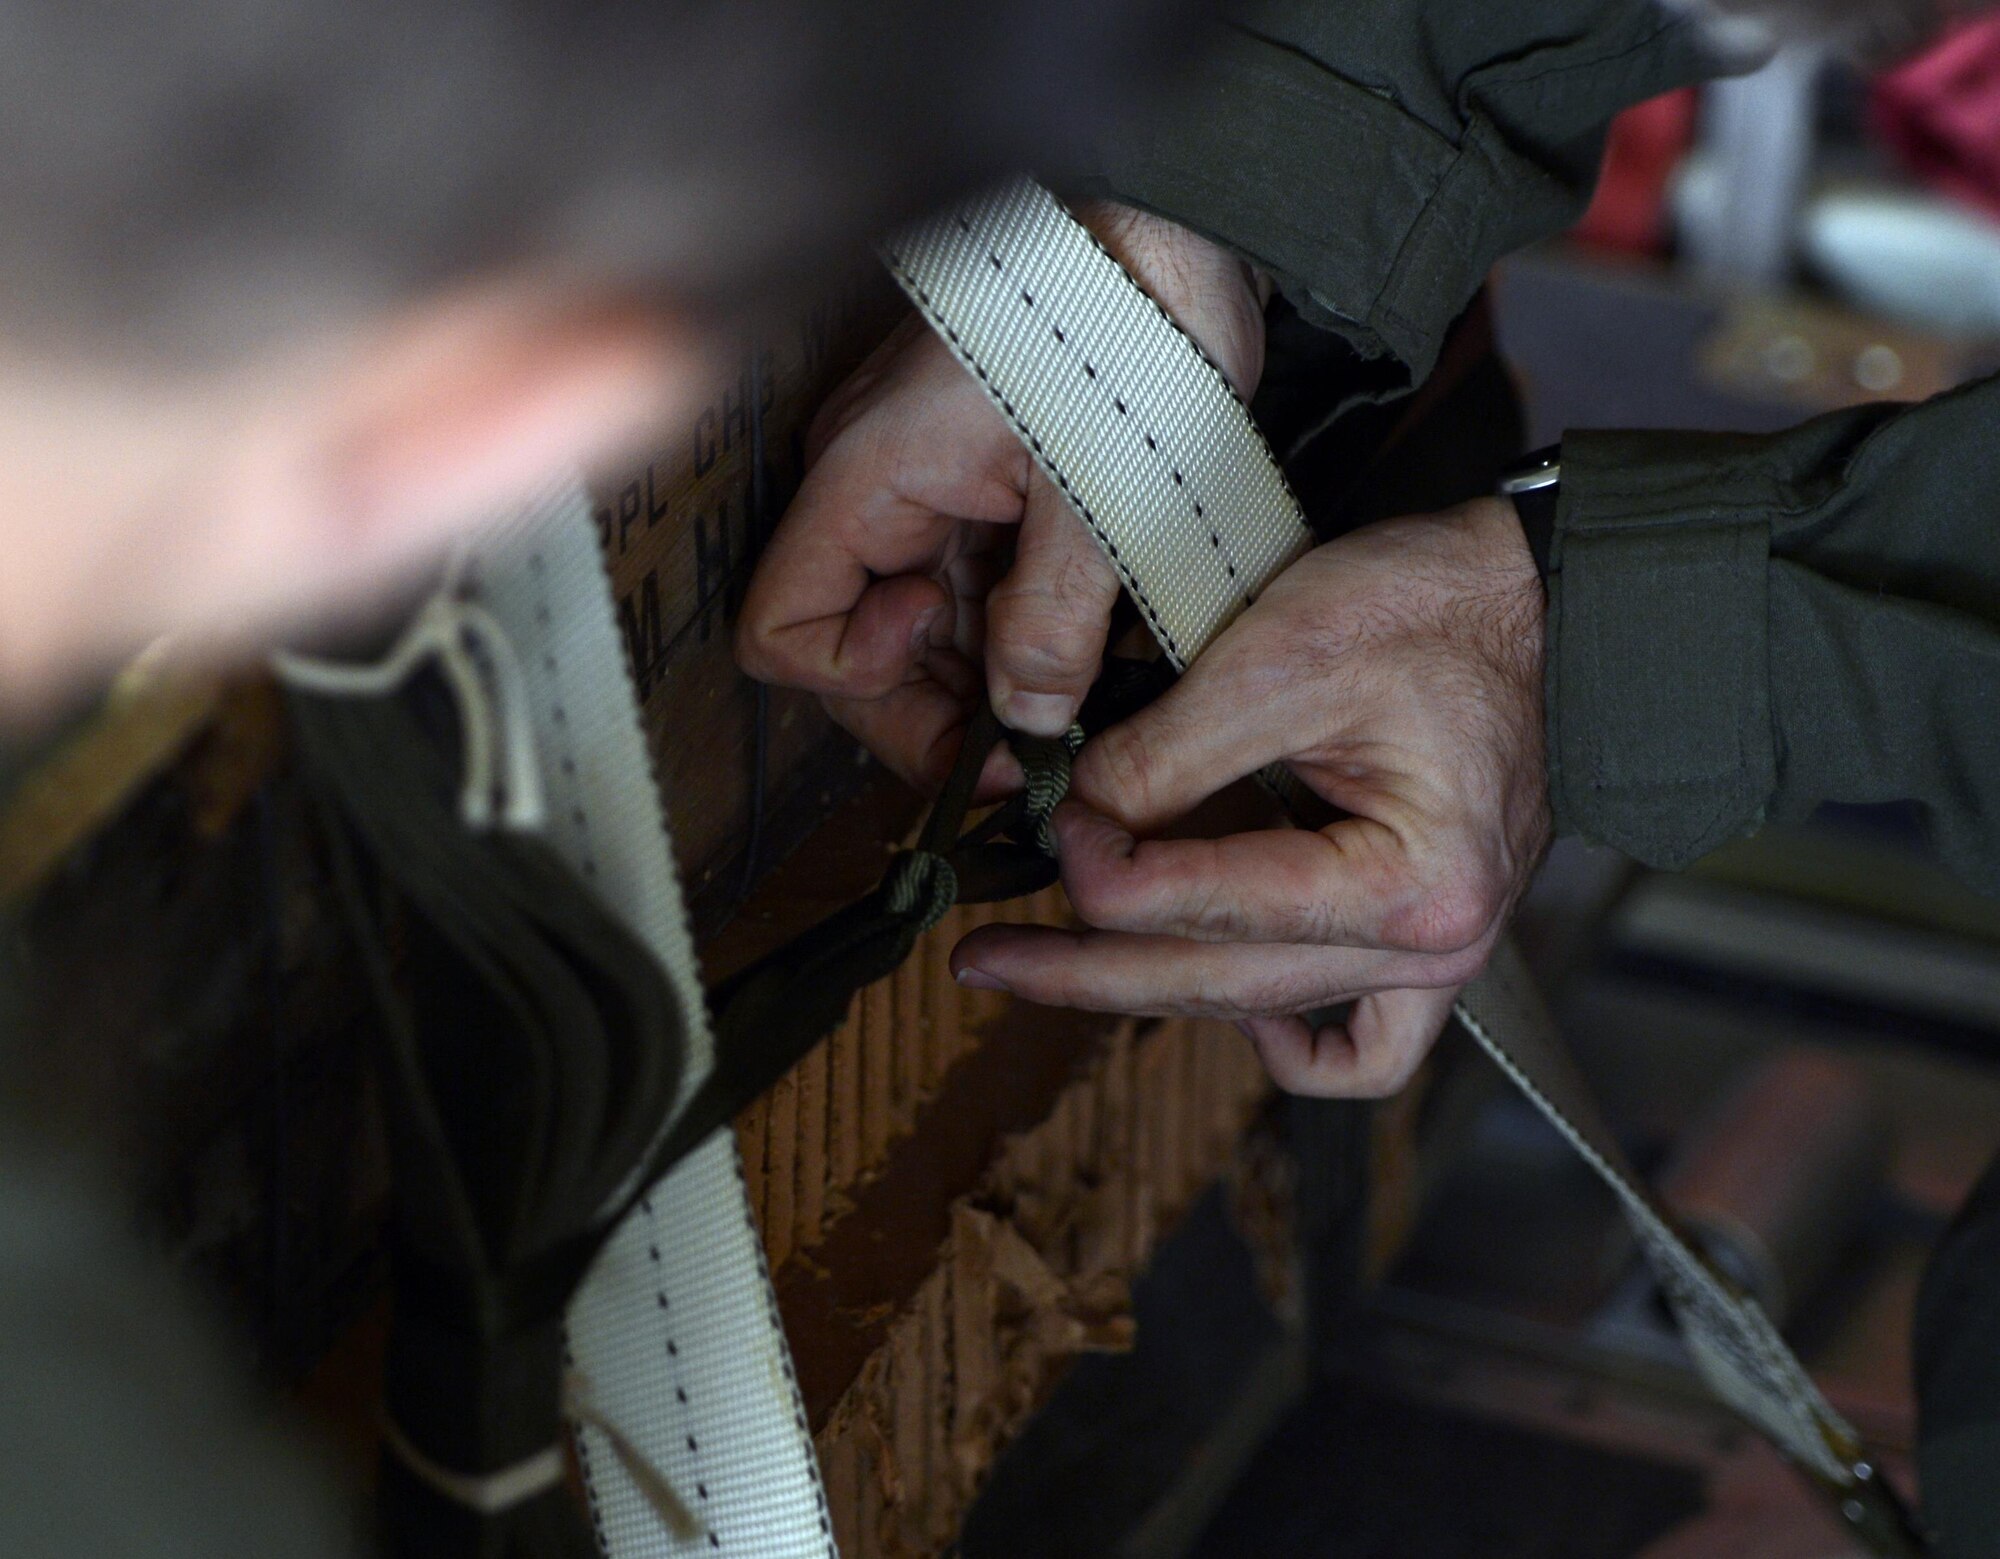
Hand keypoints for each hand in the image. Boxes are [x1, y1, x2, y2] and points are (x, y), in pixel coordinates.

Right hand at [736, 204, 1266, 796]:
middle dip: (931, 711)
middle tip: (1028, 754)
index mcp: (866, 478)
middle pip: (850, 648)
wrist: (1172, 229)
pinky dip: (1005, 634)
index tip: (958, 683)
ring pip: (911, 629)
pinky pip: (958, 589)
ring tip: (1068, 702)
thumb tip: (1027, 720)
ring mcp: (916, 489)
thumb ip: (1055, 620)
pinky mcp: (966, 488)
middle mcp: (869, 488)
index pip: (782, 630)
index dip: (857, 683)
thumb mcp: (1099, 497)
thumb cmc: (1127, 327)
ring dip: (977, 681)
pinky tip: (1075, 649)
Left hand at [951, 497, 1551, 1097]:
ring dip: (1153, 990)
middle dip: (1079, 969)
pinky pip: (1357, 1047)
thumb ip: (1165, 752)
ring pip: (1261, 1013)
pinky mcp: (1426, 948)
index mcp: (1405, 885)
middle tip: (980, 957)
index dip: (1096, 867)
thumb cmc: (1442, 610)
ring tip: (1058, 965)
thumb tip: (1063, 814)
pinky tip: (1225, 1001)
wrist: (1551, 606)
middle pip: (1213, 984)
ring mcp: (1435, 961)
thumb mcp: (1285, 654)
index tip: (1046, 814)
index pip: (1197, 910)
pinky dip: (1282, 1035)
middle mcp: (1430, 950)